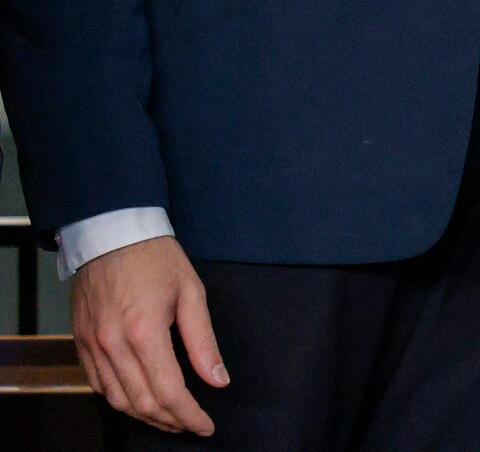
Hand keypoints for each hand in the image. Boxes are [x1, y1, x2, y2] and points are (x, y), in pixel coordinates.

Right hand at [71, 235, 223, 435]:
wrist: (111, 234)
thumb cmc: (156, 259)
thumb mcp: (192, 293)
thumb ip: (204, 342)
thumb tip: (218, 379)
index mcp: (144, 332)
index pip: (169, 391)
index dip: (189, 415)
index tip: (206, 425)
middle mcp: (113, 345)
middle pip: (141, 402)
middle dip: (170, 421)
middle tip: (192, 424)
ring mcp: (92, 346)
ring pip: (117, 399)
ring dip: (145, 416)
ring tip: (170, 418)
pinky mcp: (81, 343)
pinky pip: (99, 384)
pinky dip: (120, 399)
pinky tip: (139, 399)